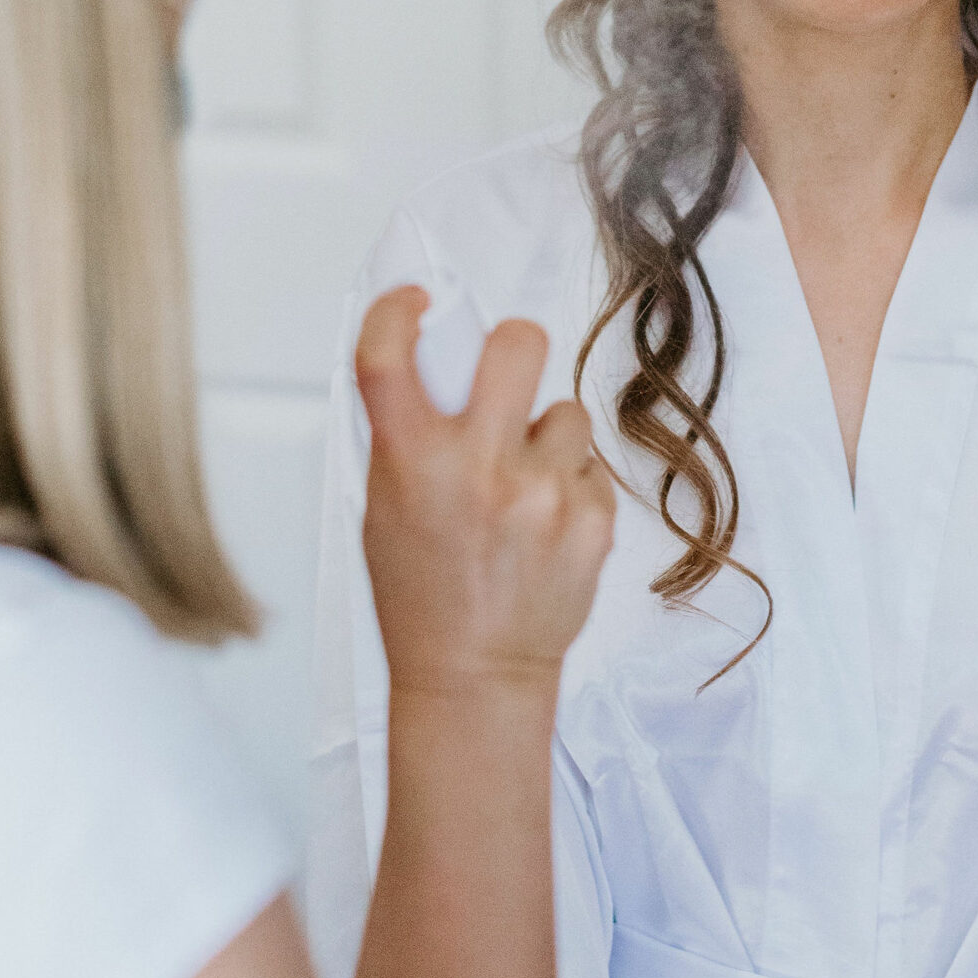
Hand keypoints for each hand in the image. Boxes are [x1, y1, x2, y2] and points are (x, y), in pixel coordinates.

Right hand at [356, 286, 615, 697]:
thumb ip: (406, 433)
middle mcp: (479, 470)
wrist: (474, 676)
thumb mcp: (385, 506)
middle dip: (513, 347)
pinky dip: (569, 485)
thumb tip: (432, 358)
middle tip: (506, 373)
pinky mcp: (592, 519)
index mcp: (411, 463)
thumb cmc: (422, 592)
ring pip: (565, 412)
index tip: (416, 300)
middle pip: (518, 343)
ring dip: (547, 437)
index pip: (391, 356)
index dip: (399, 312)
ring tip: (522, 490)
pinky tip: (544, 529)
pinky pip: (589, 466)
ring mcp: (543, 494)